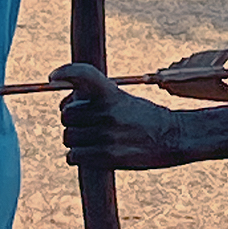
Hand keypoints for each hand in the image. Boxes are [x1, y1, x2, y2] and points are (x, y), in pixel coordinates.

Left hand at [53, 62, 186, 169]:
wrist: (174, 137)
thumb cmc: (144, 117)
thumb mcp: (123, 98)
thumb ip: (96, 100)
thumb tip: (65, 107)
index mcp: (111, 92)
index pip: (83, 74)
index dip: (66, 72)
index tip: (53, 78)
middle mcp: (108, 111)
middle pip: (66, 115)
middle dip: (72, 121)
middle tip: (86, 125)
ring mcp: (107, 133)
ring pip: (68, 137)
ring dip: (75, 141)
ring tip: (92, 141)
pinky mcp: (108, 155)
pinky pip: (74, 156)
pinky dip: (77, 156)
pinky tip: (91, 154)